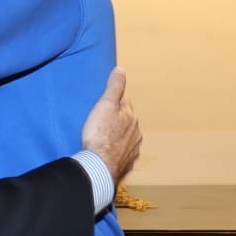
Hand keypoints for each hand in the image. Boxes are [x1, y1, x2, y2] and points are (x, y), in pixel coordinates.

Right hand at [82, 68, 140, 182]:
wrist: (99, 166)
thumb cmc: (100, 135)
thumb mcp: (105, 105)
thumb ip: (114, 87)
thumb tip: (121, 70)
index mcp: (131, 116)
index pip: (124, 102)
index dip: (113, 101)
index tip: (104, 103)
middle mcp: (136, 132)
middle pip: (127, 120)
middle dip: (117, 119)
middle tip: (100, 121)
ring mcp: (133, 148)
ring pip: (127, 137)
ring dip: (118, 136)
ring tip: (103, 138)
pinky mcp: (128, 163)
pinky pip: (124, 153)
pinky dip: (117, 151)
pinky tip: (108, 153)